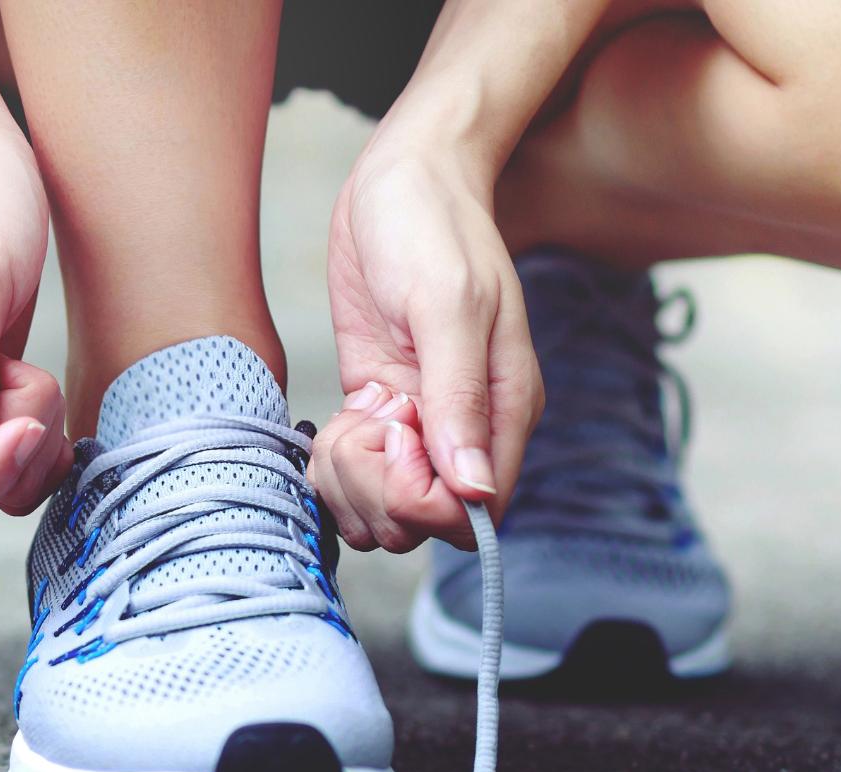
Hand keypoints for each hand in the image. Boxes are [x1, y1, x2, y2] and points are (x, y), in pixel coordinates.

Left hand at [311, 143, 542, 551]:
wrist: (403, 177)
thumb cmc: (433, 225)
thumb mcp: (446, 303)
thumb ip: (458, 397)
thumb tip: (471, 489)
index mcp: (504, 411)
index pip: (473, 514)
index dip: (421, 497)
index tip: (396, 431)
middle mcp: (467, 430)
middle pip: (422, 524)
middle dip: (376, 488)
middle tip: (368, 418)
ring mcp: (420, 426)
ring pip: (383, 511)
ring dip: (349, 478)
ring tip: (353, 414)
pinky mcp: (380, 412)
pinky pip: (356, 477)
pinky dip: (335, 462)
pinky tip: (342, 414)